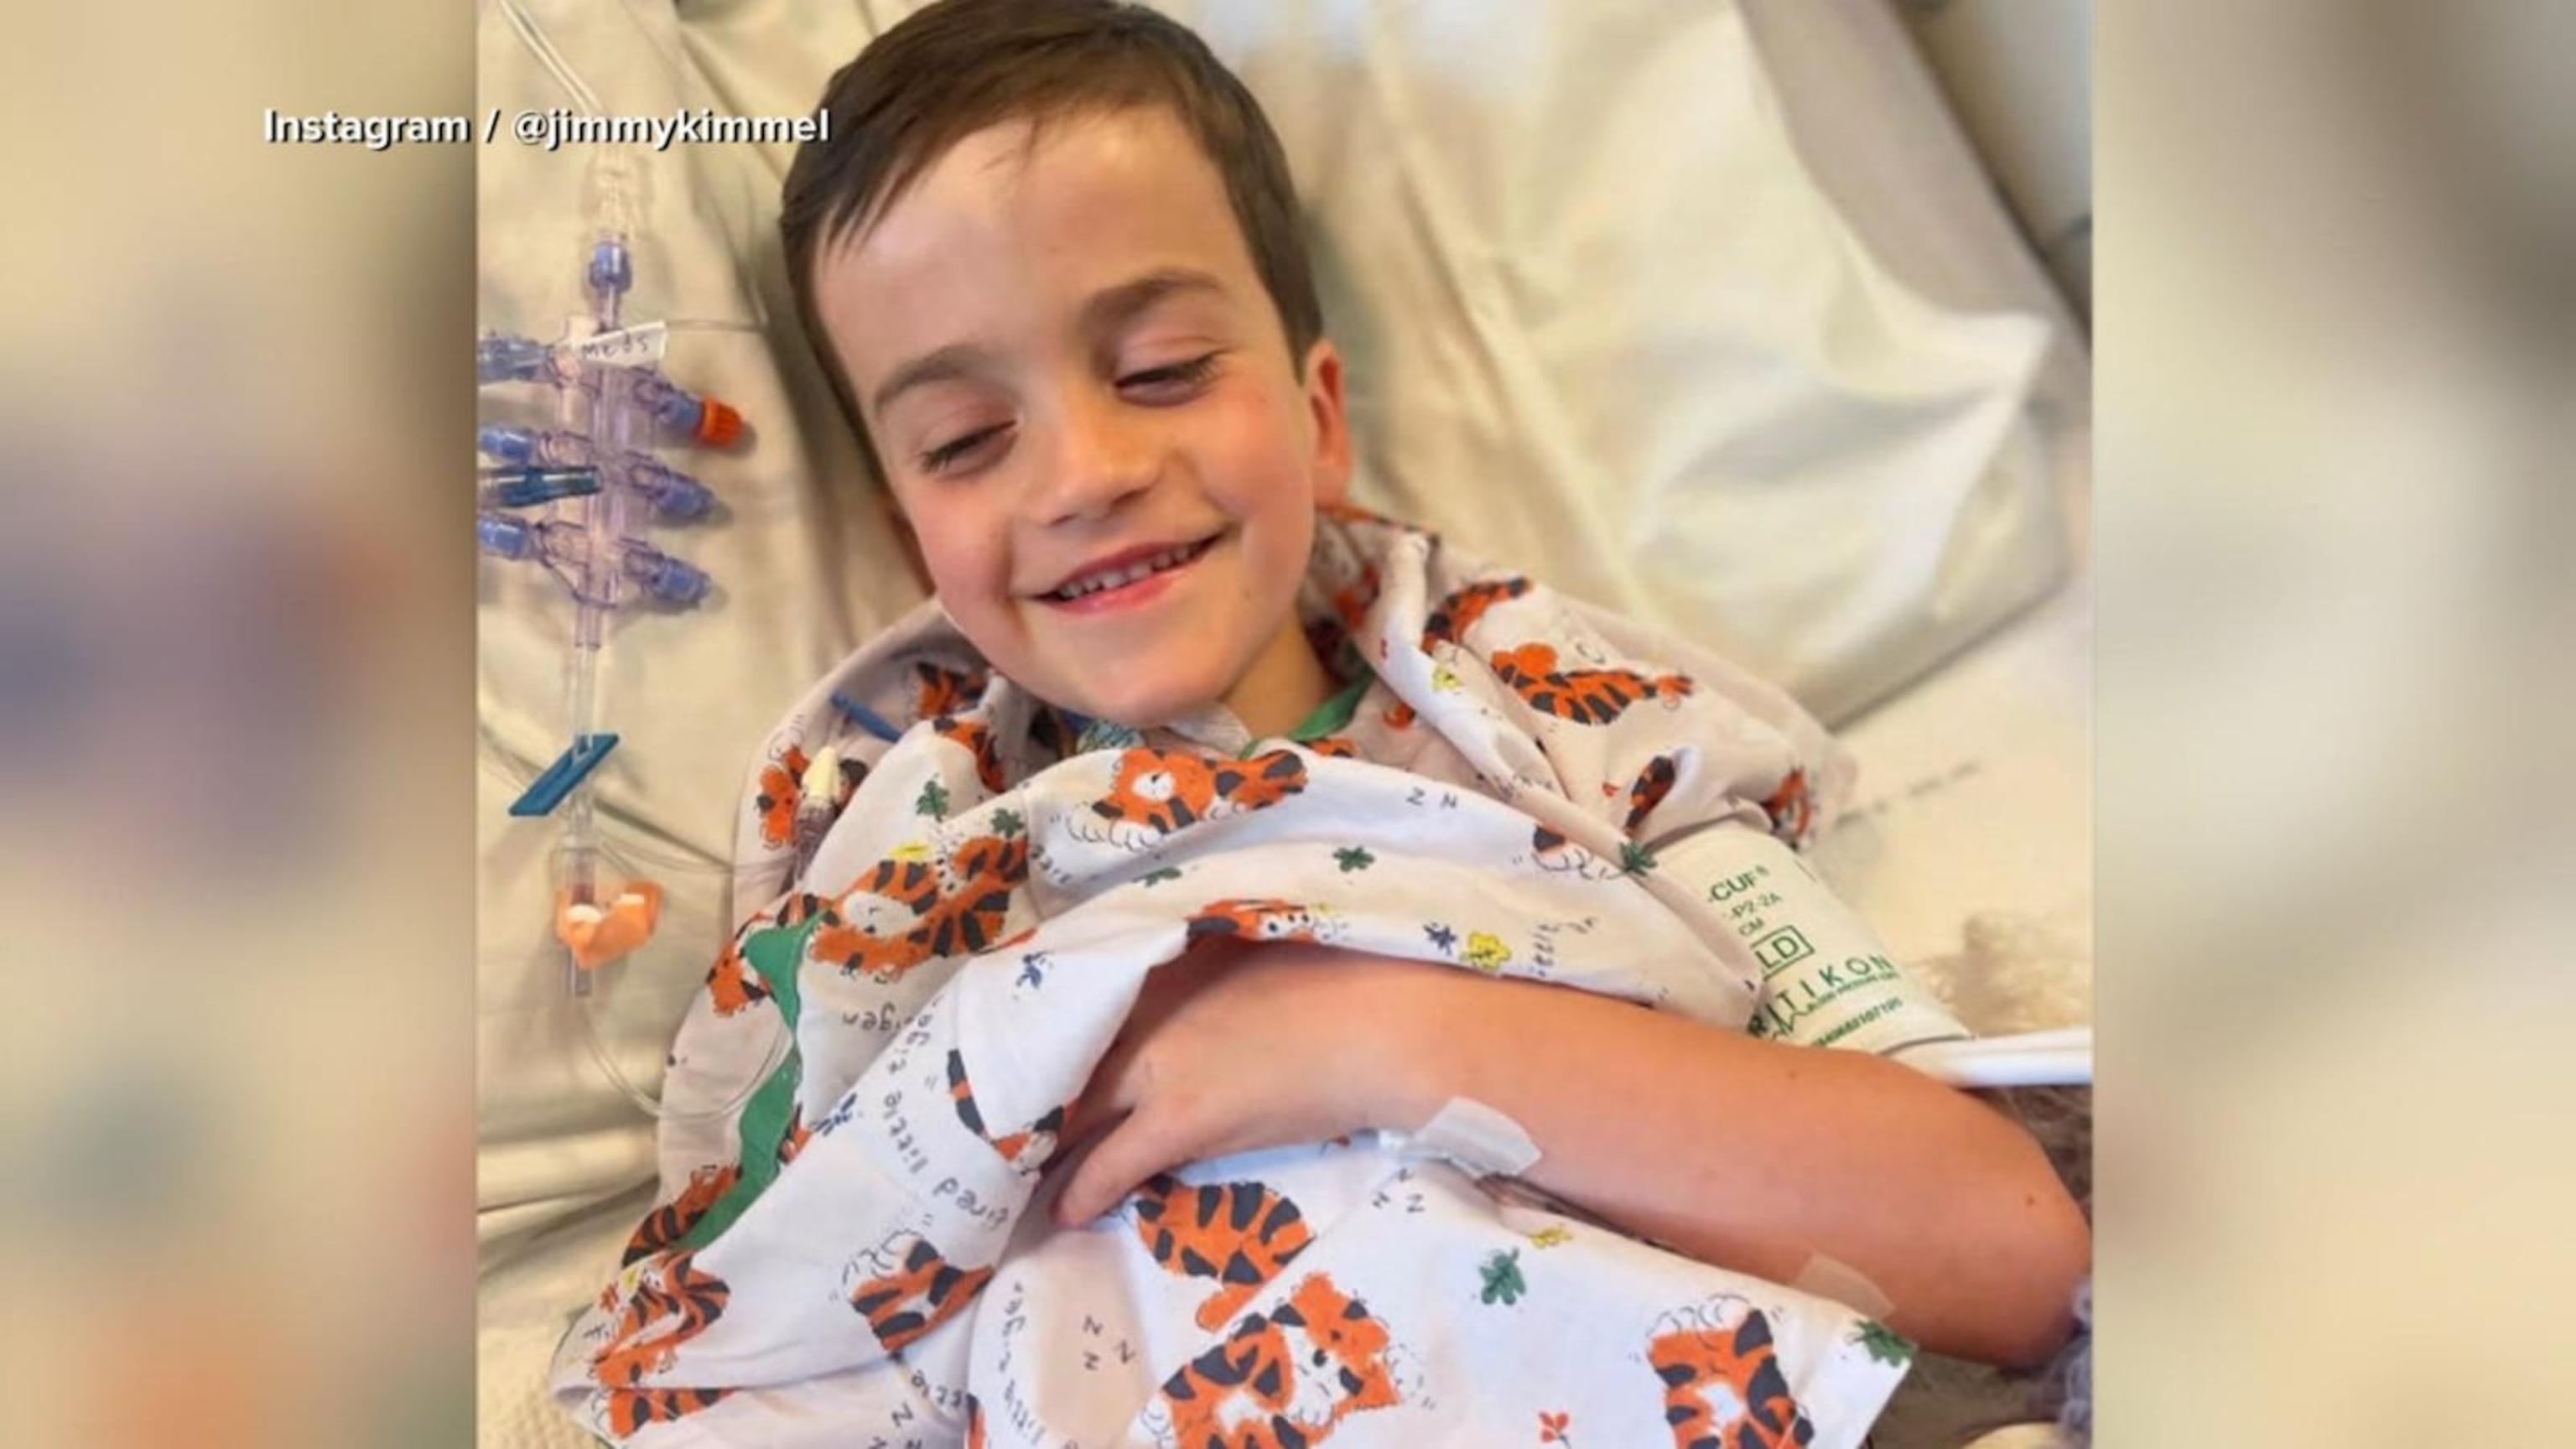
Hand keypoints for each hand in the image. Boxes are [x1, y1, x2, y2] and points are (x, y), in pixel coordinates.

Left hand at [1050, 937, 1451, 1225]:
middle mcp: (1146, 1006)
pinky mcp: (1183, 1115)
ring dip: (1047, 1142)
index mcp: (1164, 961)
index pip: (1080, 1000)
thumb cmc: (1340, 980)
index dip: (1047, 1038)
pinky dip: (1083, 1188)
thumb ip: (1200, 966)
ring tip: (1019, 1170)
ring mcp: (1159, 1061)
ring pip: (1078, 1109)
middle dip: (1032, 1091)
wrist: (1384, 1020)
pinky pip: (1113, 1161)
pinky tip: (1063, 1211)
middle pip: (1066, 1057)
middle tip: (1001, 1124)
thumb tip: (1180, 989)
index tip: (1021, 1058)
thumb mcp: (1252, 951)